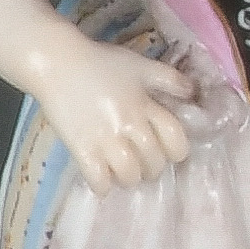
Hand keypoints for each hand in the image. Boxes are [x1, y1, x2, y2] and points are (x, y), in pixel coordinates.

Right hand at [33, 34, 193, 195]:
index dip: (177, 151)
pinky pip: (97, 178)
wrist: (56, 62)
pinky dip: (103, 186)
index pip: (175, 139)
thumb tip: (193, 93)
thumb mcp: (141, 65)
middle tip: (145, 165)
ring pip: (129, 174)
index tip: (170, 153)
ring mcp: (104, 139)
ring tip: (125, 175)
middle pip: (154, 161)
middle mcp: (129, 125)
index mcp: (146, 106)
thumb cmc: (100, 63)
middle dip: (153, 168)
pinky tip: (103, 182)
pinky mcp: (80, 148)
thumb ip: (169, 79)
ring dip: (131, 179)